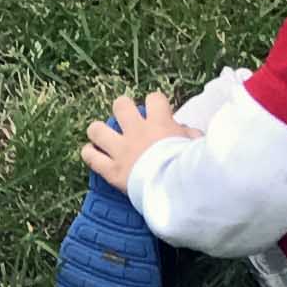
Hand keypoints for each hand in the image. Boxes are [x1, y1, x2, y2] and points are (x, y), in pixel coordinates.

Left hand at [81, 93, 201, 193]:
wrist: (176, 187)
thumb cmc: (191, 166)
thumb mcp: (196, 145)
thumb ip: (188, 135)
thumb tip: (184, 131)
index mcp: (160, 123)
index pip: (154, 99)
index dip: (155, 103)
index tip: (157, 112)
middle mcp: (136, 132)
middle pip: (120, 105)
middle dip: (122, 109)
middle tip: (126, 120)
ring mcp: (121, 150)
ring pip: (96, 129)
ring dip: (99, 131)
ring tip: (102, 136)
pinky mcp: (112, 170)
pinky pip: (91, 158)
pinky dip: (89, 154)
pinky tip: (91, 153)